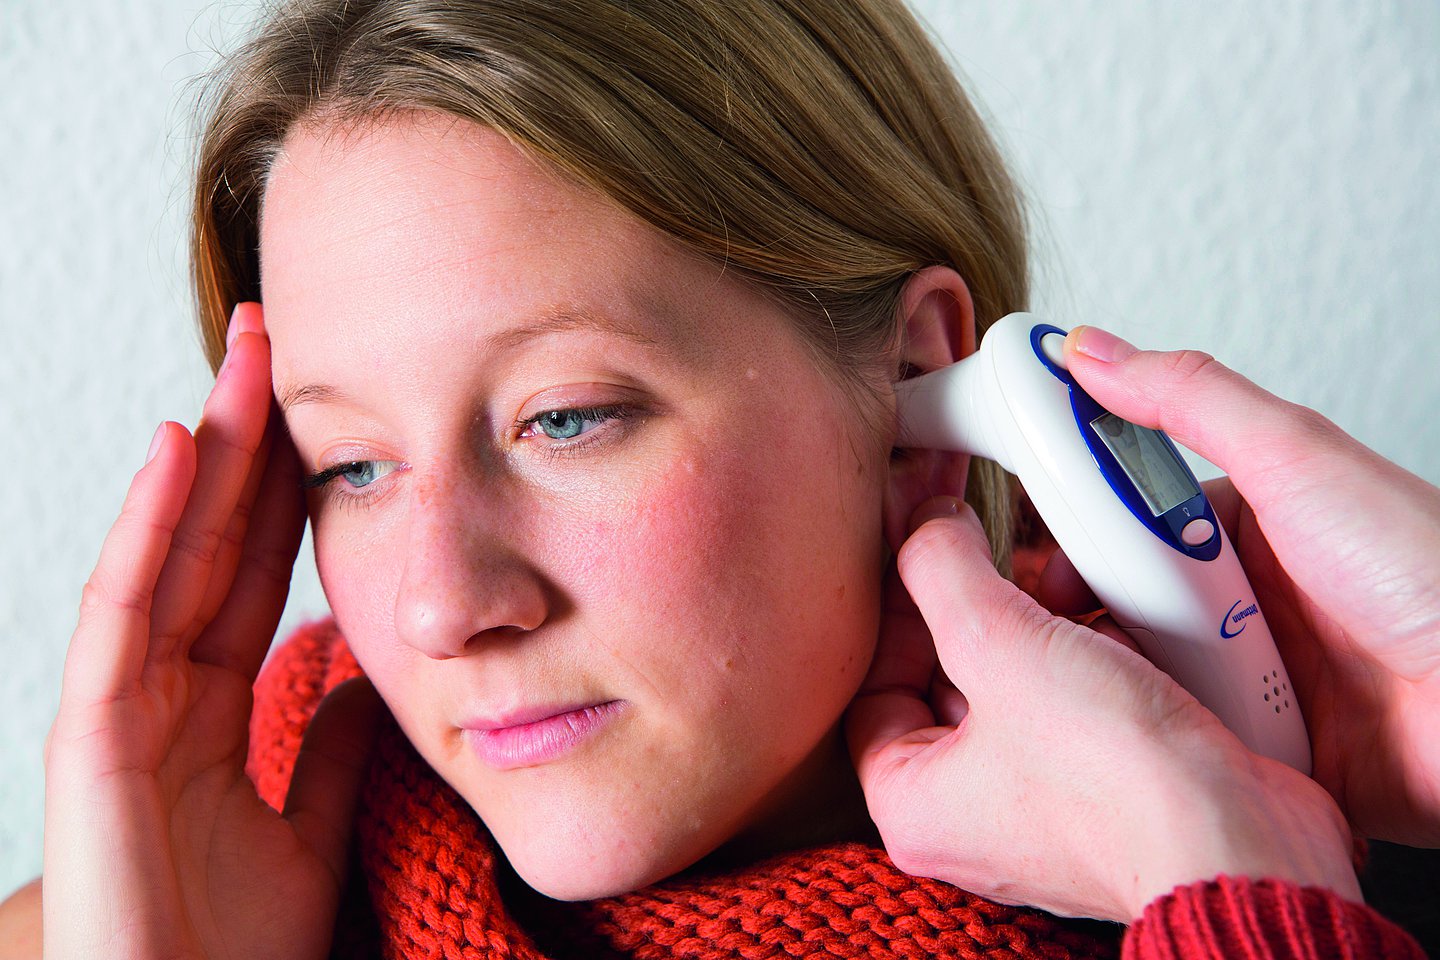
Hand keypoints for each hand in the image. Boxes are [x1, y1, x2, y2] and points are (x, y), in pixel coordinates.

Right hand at [42, 303, 383, 958]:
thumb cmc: (238, 953)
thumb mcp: (313, 829)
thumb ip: (332, 750)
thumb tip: (369, 673)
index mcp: (215, 710)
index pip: (255, 570)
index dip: (287, 488)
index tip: (329, 406)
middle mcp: (164, 693)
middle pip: (210, 540)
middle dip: (246, 441)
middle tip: (278, 340)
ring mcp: (122, 709)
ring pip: (166, 553)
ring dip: (202, 453)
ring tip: (240, 360)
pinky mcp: (91, 740)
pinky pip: (119, 613)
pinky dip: (144, 530)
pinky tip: (174, 452)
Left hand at [847, 499, 1359, 921]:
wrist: (1246, 843)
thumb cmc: (1116, 781)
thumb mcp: (997, 643)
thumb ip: (942, 570)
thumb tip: (923, 527)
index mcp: (913, 803)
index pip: (873, 684)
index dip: (892, 606)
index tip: (919, 544)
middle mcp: (971, 815)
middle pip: (945, 679)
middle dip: (975, 603)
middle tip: (983, 536)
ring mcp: (1044, 807)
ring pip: (1020, 685)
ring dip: (1042, 622)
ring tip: (1058, 574)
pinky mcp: (1111, 790)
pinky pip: (1082, 703)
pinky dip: (1095, 654)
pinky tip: (1114, 615)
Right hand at [1055, 327, 1439, 846]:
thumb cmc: (1429, 572)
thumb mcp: (1295, 458)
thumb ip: (1189, 399)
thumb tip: (1092, 349)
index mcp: (1250, 525)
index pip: (1129, 516)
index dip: (1074, 530)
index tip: (1028, 543)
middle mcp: (1247, 600)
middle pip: (1126, 599)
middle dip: (1088, 613)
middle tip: (1061, 622)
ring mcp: (1256, 678)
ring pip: (1145, 676)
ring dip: (1123, 679)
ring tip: (1102, 684)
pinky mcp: (1268, 750)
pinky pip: (1186, 743)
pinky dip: (1164, 740)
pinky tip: (1146, 738)